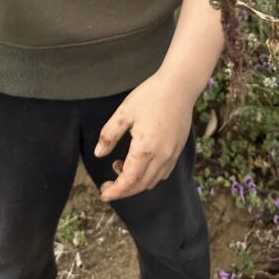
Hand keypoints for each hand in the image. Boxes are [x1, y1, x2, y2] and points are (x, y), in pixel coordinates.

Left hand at [94, 71, 194, 201]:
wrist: (179, 86)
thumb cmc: (150, 96)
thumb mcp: (124, 112)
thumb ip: (109, 135)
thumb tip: (98, 154)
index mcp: (145, 149)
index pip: (129, 181)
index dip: (115, 191)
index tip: (103, 193)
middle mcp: (161, 157)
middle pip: (141, 185)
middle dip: (123, 190)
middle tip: (107, 184)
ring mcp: (172, 154)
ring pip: (153, 181)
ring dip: (136, 183)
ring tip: (120, 167)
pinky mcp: (178, 149)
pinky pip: (163, 173)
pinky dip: (149, 176)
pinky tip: (140, 163)